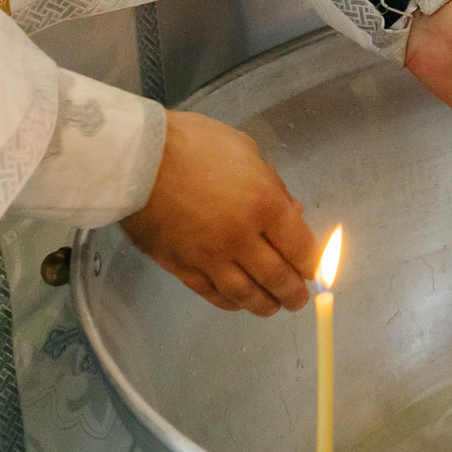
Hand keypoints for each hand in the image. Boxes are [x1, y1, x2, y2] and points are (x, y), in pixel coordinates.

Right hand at [121, 110, 321, 313]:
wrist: (137, 158)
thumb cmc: (195, 144)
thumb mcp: (247, 152)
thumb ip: (273, 186)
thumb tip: (293, 212)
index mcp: (264, 205)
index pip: (301, 248)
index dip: (312, 264)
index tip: (314, 271)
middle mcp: (241, 239)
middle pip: (277, 278)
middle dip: (293, 293)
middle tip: (299, 299)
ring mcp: (210, 257)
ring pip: (246, 294)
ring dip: (265, 304)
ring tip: (273, 306)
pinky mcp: (182, 268)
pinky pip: (212, 294)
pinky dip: (230, 303)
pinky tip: (239, 302)